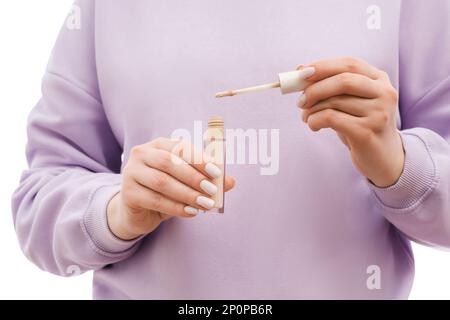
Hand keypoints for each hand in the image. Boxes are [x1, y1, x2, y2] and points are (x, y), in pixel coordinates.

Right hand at [107, 137, 234, 239]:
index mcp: (158, 145)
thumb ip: (207, 179)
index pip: (180, 147)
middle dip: (194, 177)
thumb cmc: (165, 191)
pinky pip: (155, 200)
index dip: (199, 159)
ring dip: (187, 194)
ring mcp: (131, 173)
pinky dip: (176, 207)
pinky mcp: (128, 194)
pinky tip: (191, 212)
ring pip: (162, 182)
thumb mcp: (186, 183)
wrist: (136, 211)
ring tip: (206, 204)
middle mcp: (141, 154)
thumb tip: (231, 182)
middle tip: (213, 190)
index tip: (217, 172)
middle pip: (169, 163)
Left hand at [298, 57, 404, 187]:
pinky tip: (313, 126)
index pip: (350, 64)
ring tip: (306, 116)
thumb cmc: (360, 125)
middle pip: (343, 80)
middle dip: (315, 88)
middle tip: (300, 101)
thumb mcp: (350, 102)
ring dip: (312, 109)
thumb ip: (331, 86)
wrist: (382, 158)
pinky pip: (331, 118)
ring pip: (334, 101)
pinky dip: (315, 120)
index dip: (323, 66)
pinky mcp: (367, 132)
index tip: (300, 72)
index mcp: (380, 80)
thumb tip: (300, 70)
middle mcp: (384, 93)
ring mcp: (378, 113)